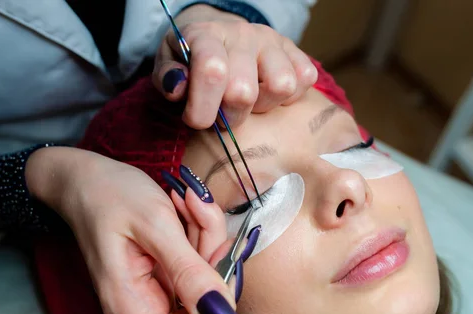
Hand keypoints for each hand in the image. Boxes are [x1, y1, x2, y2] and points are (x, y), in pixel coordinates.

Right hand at [25, 147, 240, 313]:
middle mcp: (143, 312)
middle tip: (203, 223)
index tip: (219, 279)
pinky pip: (201, 271)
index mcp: (131, 309)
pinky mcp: (166, 280)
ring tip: (189, 207)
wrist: (85, 179)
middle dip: (217, 270)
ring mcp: (156, 296)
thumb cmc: (109, 195)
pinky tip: (186, 212)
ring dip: (211, 245)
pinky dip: (204, 241)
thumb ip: (190, 272)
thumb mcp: (154, 224)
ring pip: (209, 290)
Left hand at [153, 4, 317, 128]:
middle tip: (222, 114)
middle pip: (245, 91)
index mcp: (206, 35)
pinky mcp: (295, 51)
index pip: (212, 71)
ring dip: (264, 107)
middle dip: (231, 116)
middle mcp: (242, 35)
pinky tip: (269, 95)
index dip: (203, 108)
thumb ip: (167, 77)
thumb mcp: (168, 64)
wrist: (218, 35)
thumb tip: (178, 89)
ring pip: (282, 85)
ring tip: (249, 104)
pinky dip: (289, 97)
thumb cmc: (191, 58)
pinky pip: (306, 79)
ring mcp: (272, 42)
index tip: (196, 120)